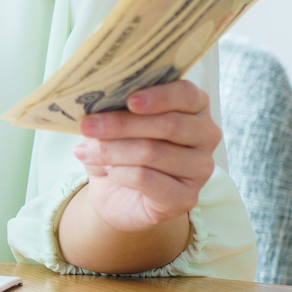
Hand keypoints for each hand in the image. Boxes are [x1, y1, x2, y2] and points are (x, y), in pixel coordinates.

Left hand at [74, 78, 218, 232]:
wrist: (114, 191)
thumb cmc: (119, 146)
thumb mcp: (113, 120)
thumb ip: (115, 106)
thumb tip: (97, 97)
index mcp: (194, 106)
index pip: (187, 94)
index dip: (160, 96)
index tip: (130, 100)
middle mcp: (205, 135)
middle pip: (169, 125)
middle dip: (121, 124)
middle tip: (86, 126)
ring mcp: (200, 169)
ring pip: (154, 152)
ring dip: (113, 151)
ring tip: (87, 151)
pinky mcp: (186, 197)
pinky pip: (148, 180)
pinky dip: (121, 173)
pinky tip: (109, 172)